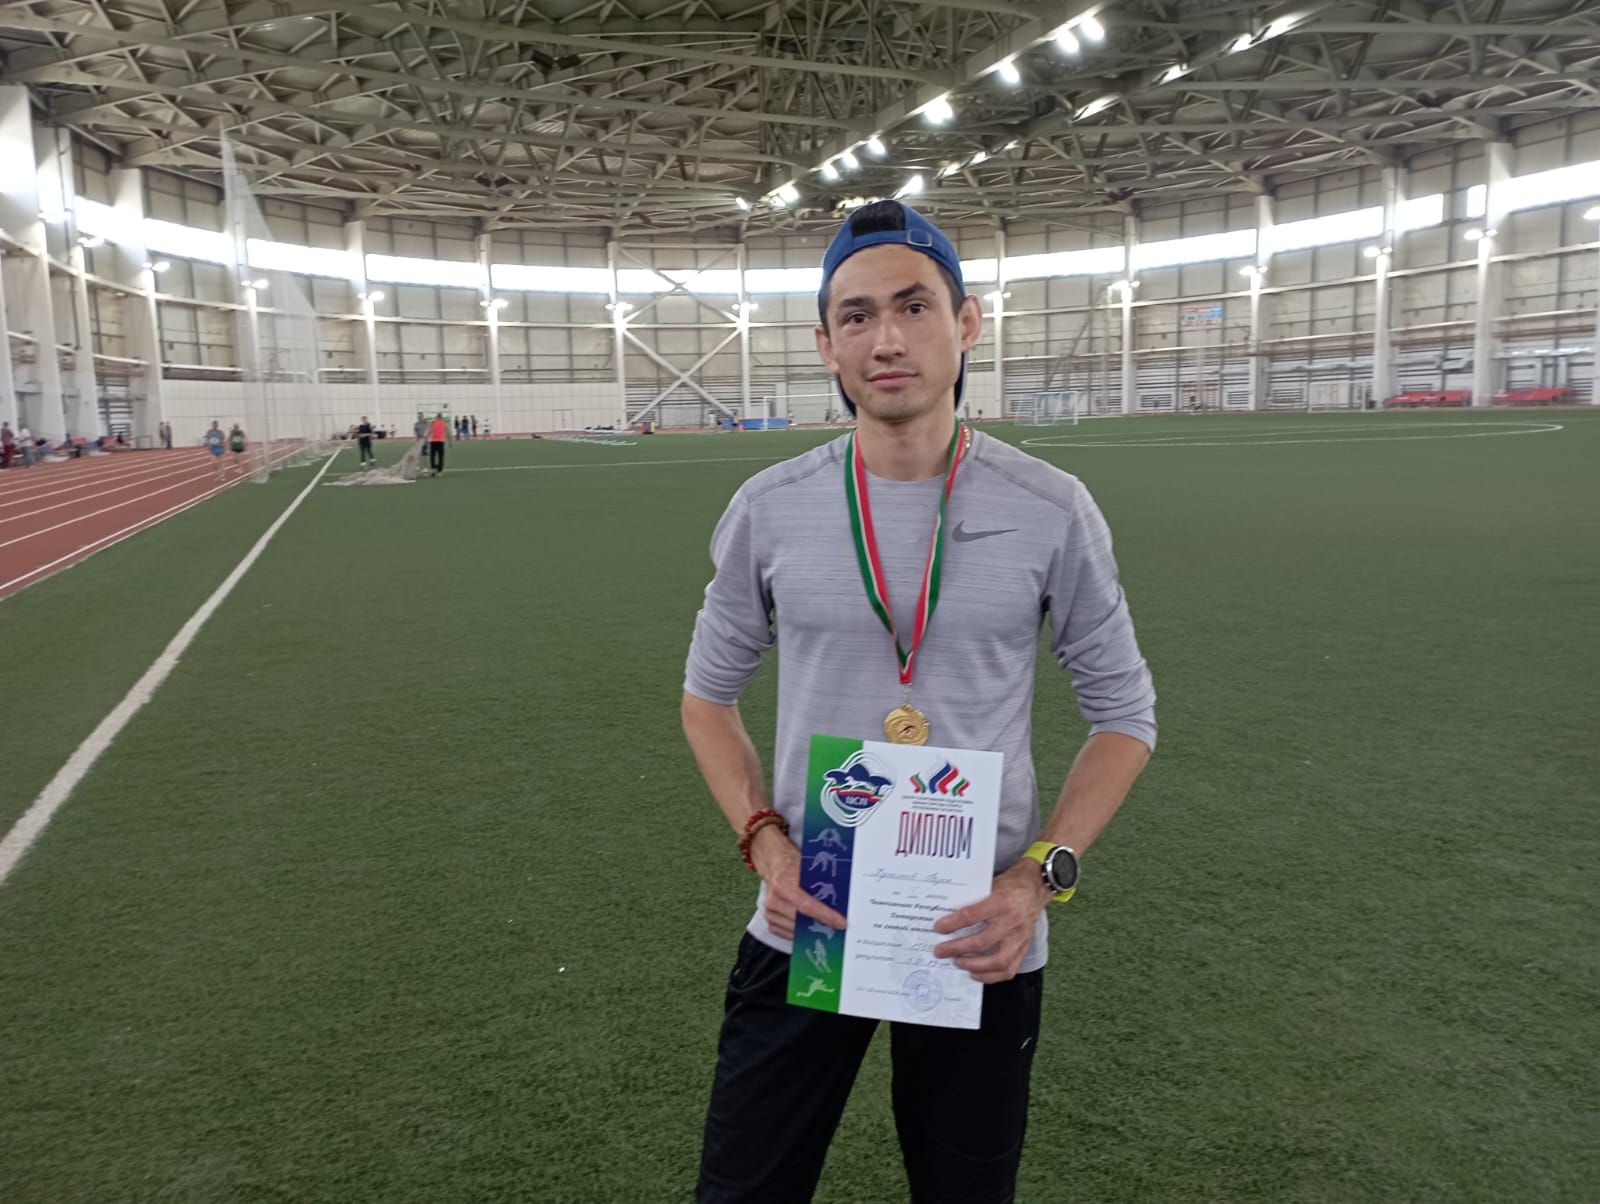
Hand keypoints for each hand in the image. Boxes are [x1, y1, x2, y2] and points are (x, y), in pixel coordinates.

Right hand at [749, 825, 846, 941]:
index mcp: (782, 884)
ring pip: (796, 930)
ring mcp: (770, 913)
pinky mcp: (770, 922)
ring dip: (812, 930)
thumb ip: (820, 883)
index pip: (806, 905)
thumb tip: (840, 899)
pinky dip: (801, 932)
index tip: (841, 923)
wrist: (775, 866)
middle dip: (822, 924)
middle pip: (801, 920)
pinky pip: (788, 934)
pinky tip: (810, 927)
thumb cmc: (792, 866)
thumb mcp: (806, 868)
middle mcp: (773, 900)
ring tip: (826, 926)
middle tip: (838, 926)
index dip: (825, 916)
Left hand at [931, 860, 1049, 983]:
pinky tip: (975, 973)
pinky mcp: (1024, 948)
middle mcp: (1011, 922)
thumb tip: (948, 915)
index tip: (938, 928)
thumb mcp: (990, 885)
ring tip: (957, 962)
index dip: (952, 924)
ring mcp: (1020, 938)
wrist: (1035, 887)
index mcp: (1001, 902)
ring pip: (997, 961)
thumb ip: (973, 900)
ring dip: (973, 965)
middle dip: (957, 949)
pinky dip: (990, 975)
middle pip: (981, 942)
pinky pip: (1008, 969)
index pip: (972, 916)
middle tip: (940, 951)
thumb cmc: (1009, 885)